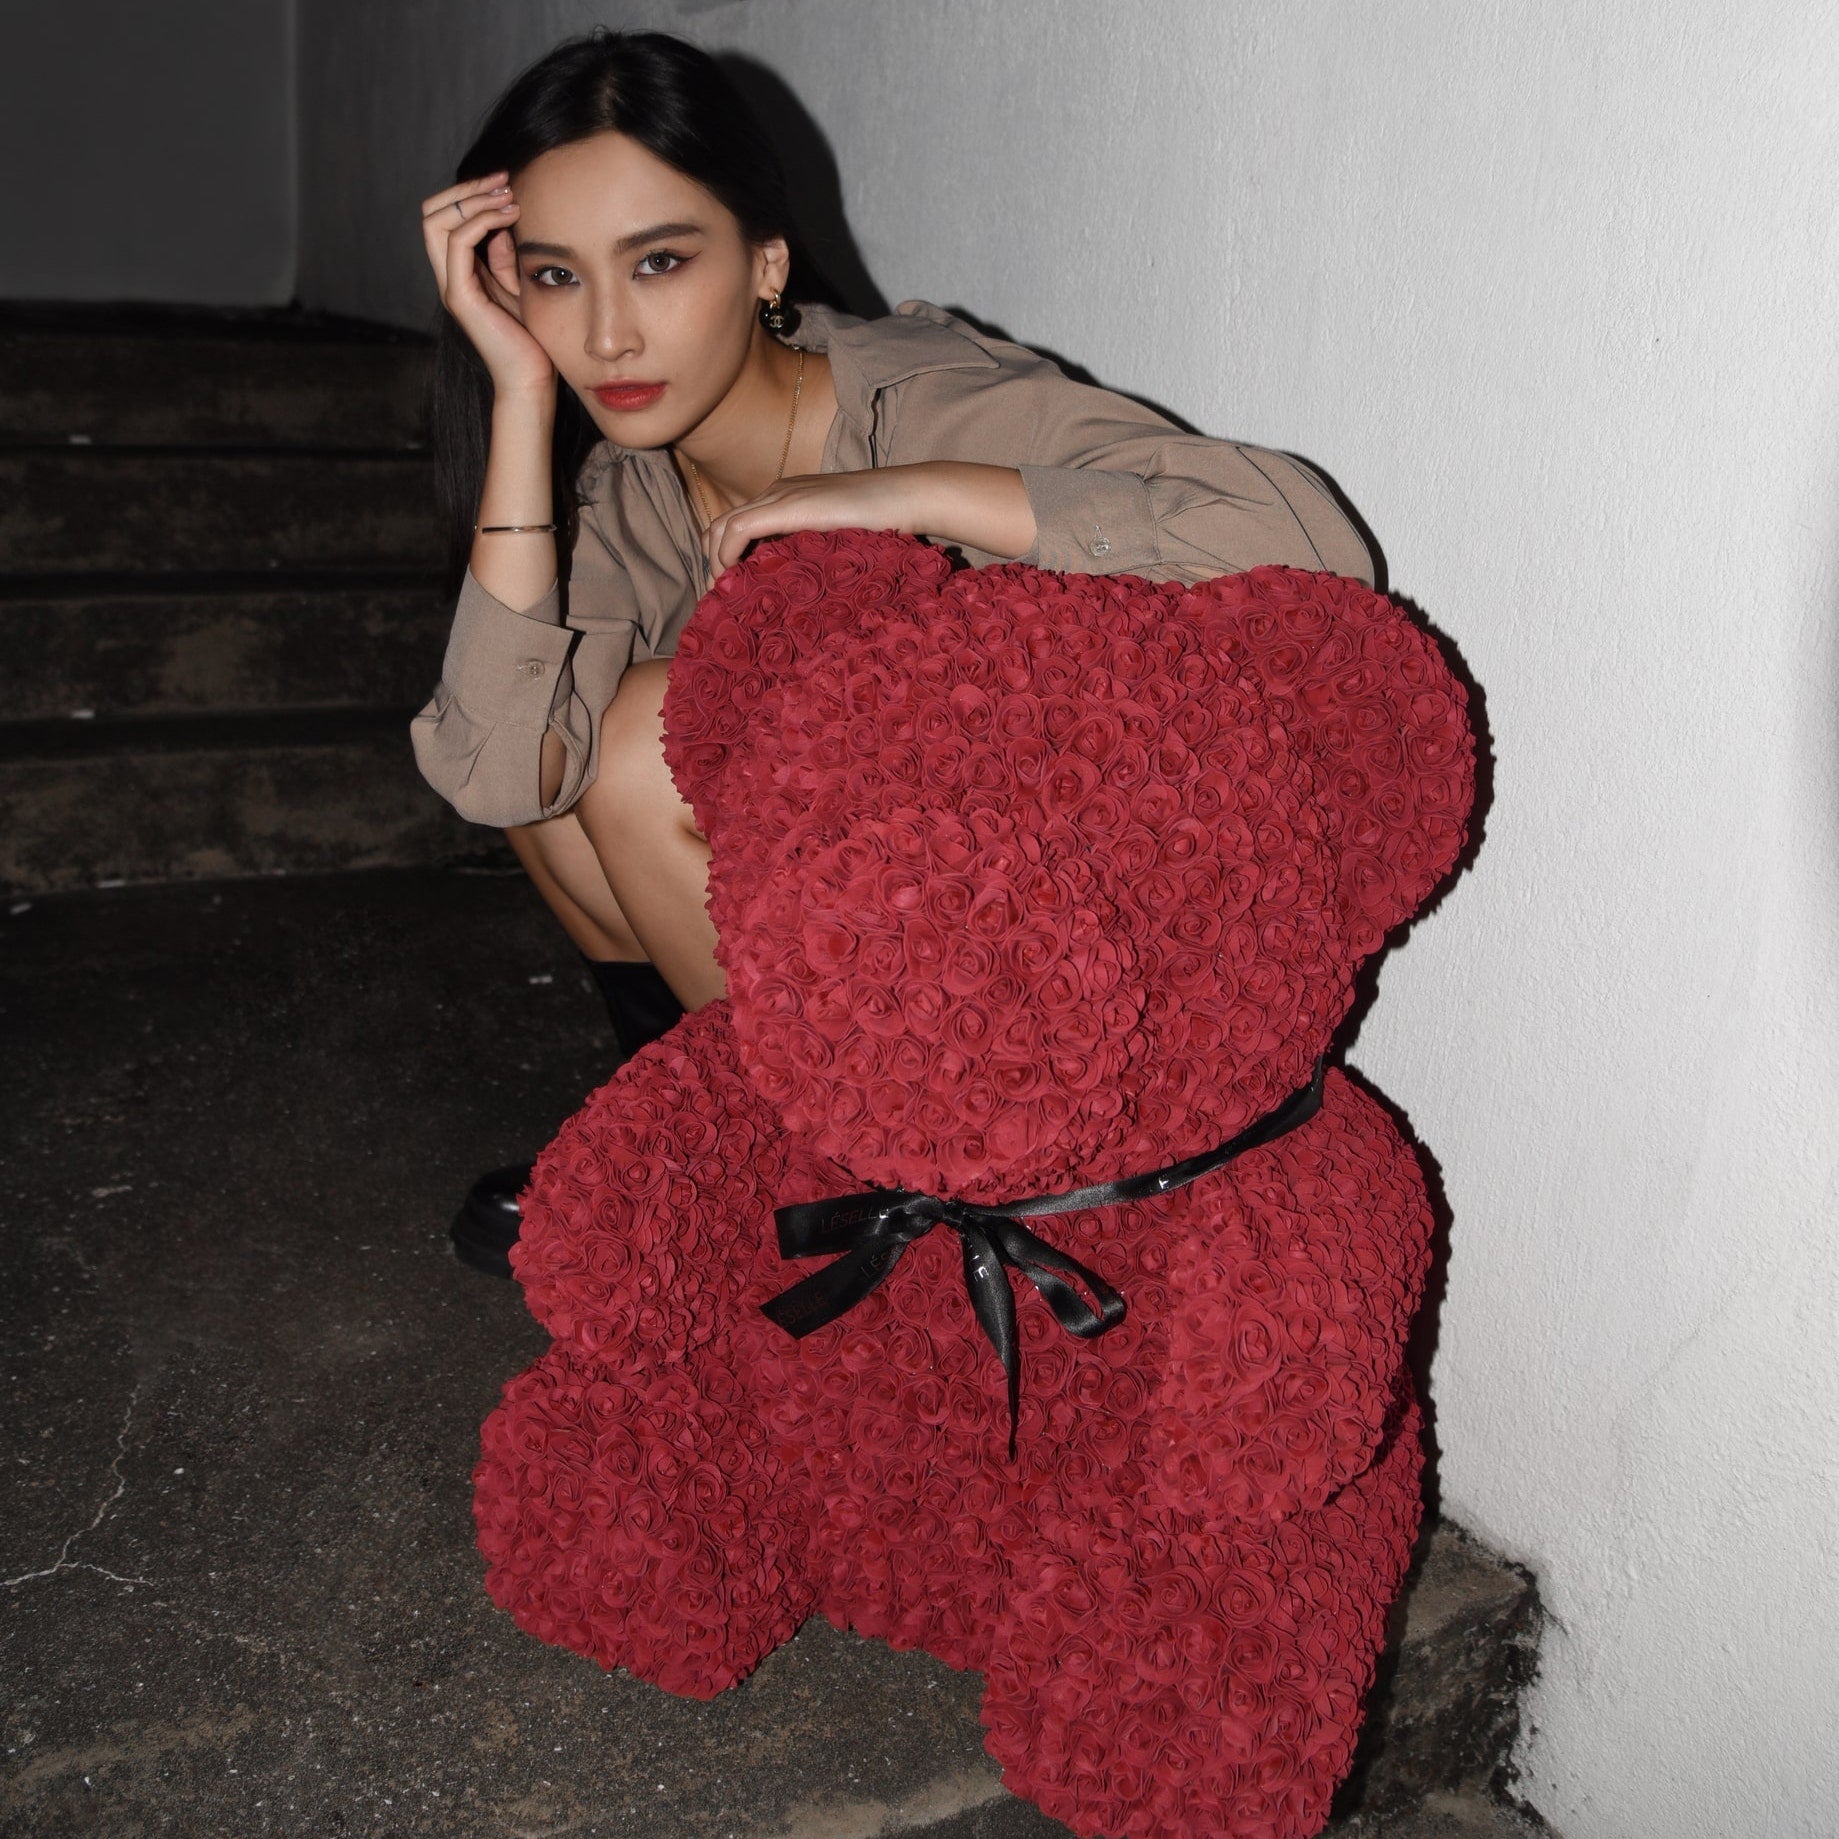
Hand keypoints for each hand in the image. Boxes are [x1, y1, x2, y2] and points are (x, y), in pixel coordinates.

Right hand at [419, 172, 554, 399]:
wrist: (532, 381)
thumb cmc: (532, 338)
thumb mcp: (519, 284)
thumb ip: (504, 254)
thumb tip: (502, 220)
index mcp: (461, 272)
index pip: (444, 217)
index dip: (469, 193)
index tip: (506, 184)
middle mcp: (450, 276)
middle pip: (432, 212)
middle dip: (467, 188)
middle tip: (504, 180)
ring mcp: (452, 286)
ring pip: (436, 221)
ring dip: (473, 199)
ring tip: (509, 196)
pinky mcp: (461, 298)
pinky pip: (457, 243)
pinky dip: (481, 221)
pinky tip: (510, 217)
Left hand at [700, 462, 1035, 575]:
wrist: (905, 497)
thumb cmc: (884, 524)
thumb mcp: (840, 543)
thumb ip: (817, 557)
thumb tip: (809, 596)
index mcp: (785, 500)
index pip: (736, 527)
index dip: (723, 561)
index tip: (729, 597)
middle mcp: (775, 493)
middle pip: (719, 527)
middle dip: (712, 565)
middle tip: (721, 604)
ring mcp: (779, 497)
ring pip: (721, 528)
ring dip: (716, 565)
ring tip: (726, 598)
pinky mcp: (786, 506)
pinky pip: (738, 530)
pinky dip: (727, 556)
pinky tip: (735, 581)